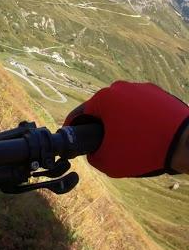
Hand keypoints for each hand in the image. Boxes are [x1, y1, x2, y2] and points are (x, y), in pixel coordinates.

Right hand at [64, 81, 188, 177]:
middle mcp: (120, 88)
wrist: (188, 144)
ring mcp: (142, 89)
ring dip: (120, 121)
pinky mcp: (160, 94)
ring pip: (121, 107)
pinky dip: (139, 119)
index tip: (74, 142)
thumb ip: (92, 156)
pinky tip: (144, 134)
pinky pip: (140, 107)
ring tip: (128, 140)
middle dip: (99, 125)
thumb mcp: (109, 161)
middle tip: (103, 143)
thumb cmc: (144, 150)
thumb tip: (92, 151)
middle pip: (101, 109)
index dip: (73, 129)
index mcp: (104, 98)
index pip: (79, 114)